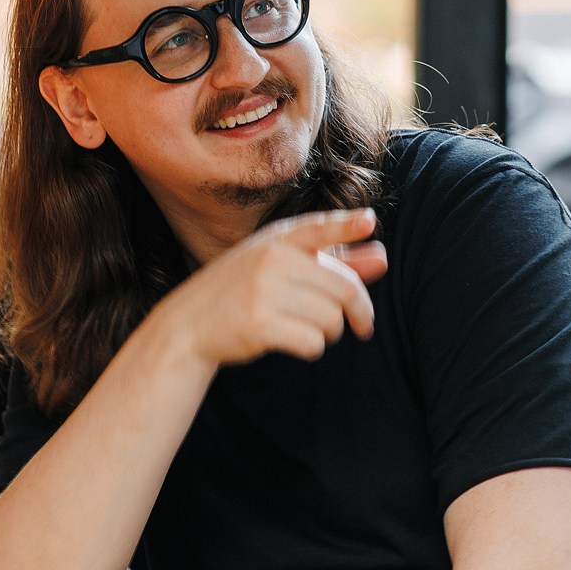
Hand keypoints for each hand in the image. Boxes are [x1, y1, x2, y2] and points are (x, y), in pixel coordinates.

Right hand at [163, 208, 387, 365]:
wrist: (189, 325)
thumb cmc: (242, 292)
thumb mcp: (280, 266)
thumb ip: (332, 260)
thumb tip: (382, 256)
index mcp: (276, 240)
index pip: (317, 228)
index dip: (345, 226)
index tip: (369, 222)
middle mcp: (271, 261)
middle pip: (343, 287)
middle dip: (359, 310)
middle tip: (363, 324)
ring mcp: (263, 292)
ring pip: (331, 318)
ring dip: (331, 331)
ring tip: (313, 329)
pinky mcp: (260, 325)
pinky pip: (313, 341)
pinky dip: (313, 347)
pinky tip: (297, 343)